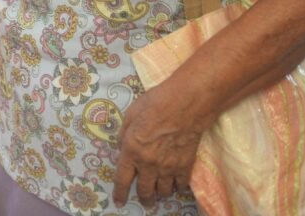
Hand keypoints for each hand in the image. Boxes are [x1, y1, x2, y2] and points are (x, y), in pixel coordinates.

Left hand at [114, 82, 210, 207]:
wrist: (185, 105)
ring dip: (160, 193)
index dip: (119, 193)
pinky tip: (175, 184)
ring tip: (159, 192)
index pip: (122, 179)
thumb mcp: (130, 115)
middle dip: (143, 198)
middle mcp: (149, 164)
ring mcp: (169, 167)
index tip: (119, 202)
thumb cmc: (155, 104)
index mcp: (132, 151)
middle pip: (145, 191)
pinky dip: (177, 187)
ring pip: (164, 192)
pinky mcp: (186, 166)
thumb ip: (124, 134)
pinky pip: (181, 185)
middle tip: (144, 201)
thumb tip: (122, 147)